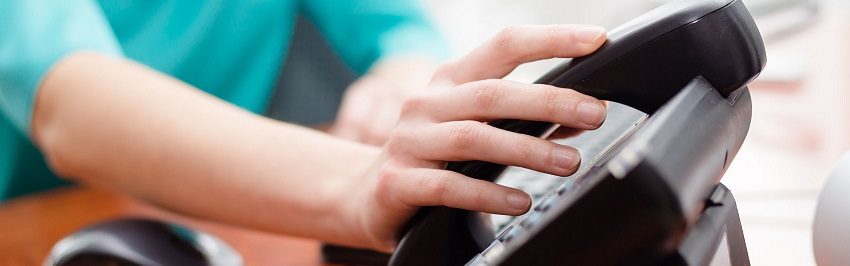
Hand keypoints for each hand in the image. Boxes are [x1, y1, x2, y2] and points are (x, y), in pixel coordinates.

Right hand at [340, 25, 608, 250]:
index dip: (550, 39)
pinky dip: (488, 194)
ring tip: (568, 163)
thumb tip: (578, 120)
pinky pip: (448, 187)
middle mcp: (426, 104)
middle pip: (493, 93)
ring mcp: (408, 141)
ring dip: (526, 150)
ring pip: (473, 138)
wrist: (368, 196)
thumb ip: (522, 123)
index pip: (503, 46)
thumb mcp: (475, 129)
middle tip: (594, 113)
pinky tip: (520, 202)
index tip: (595, 40)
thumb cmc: (433, 157)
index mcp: (450, 82)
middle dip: (549, 101)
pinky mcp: (397, 182)